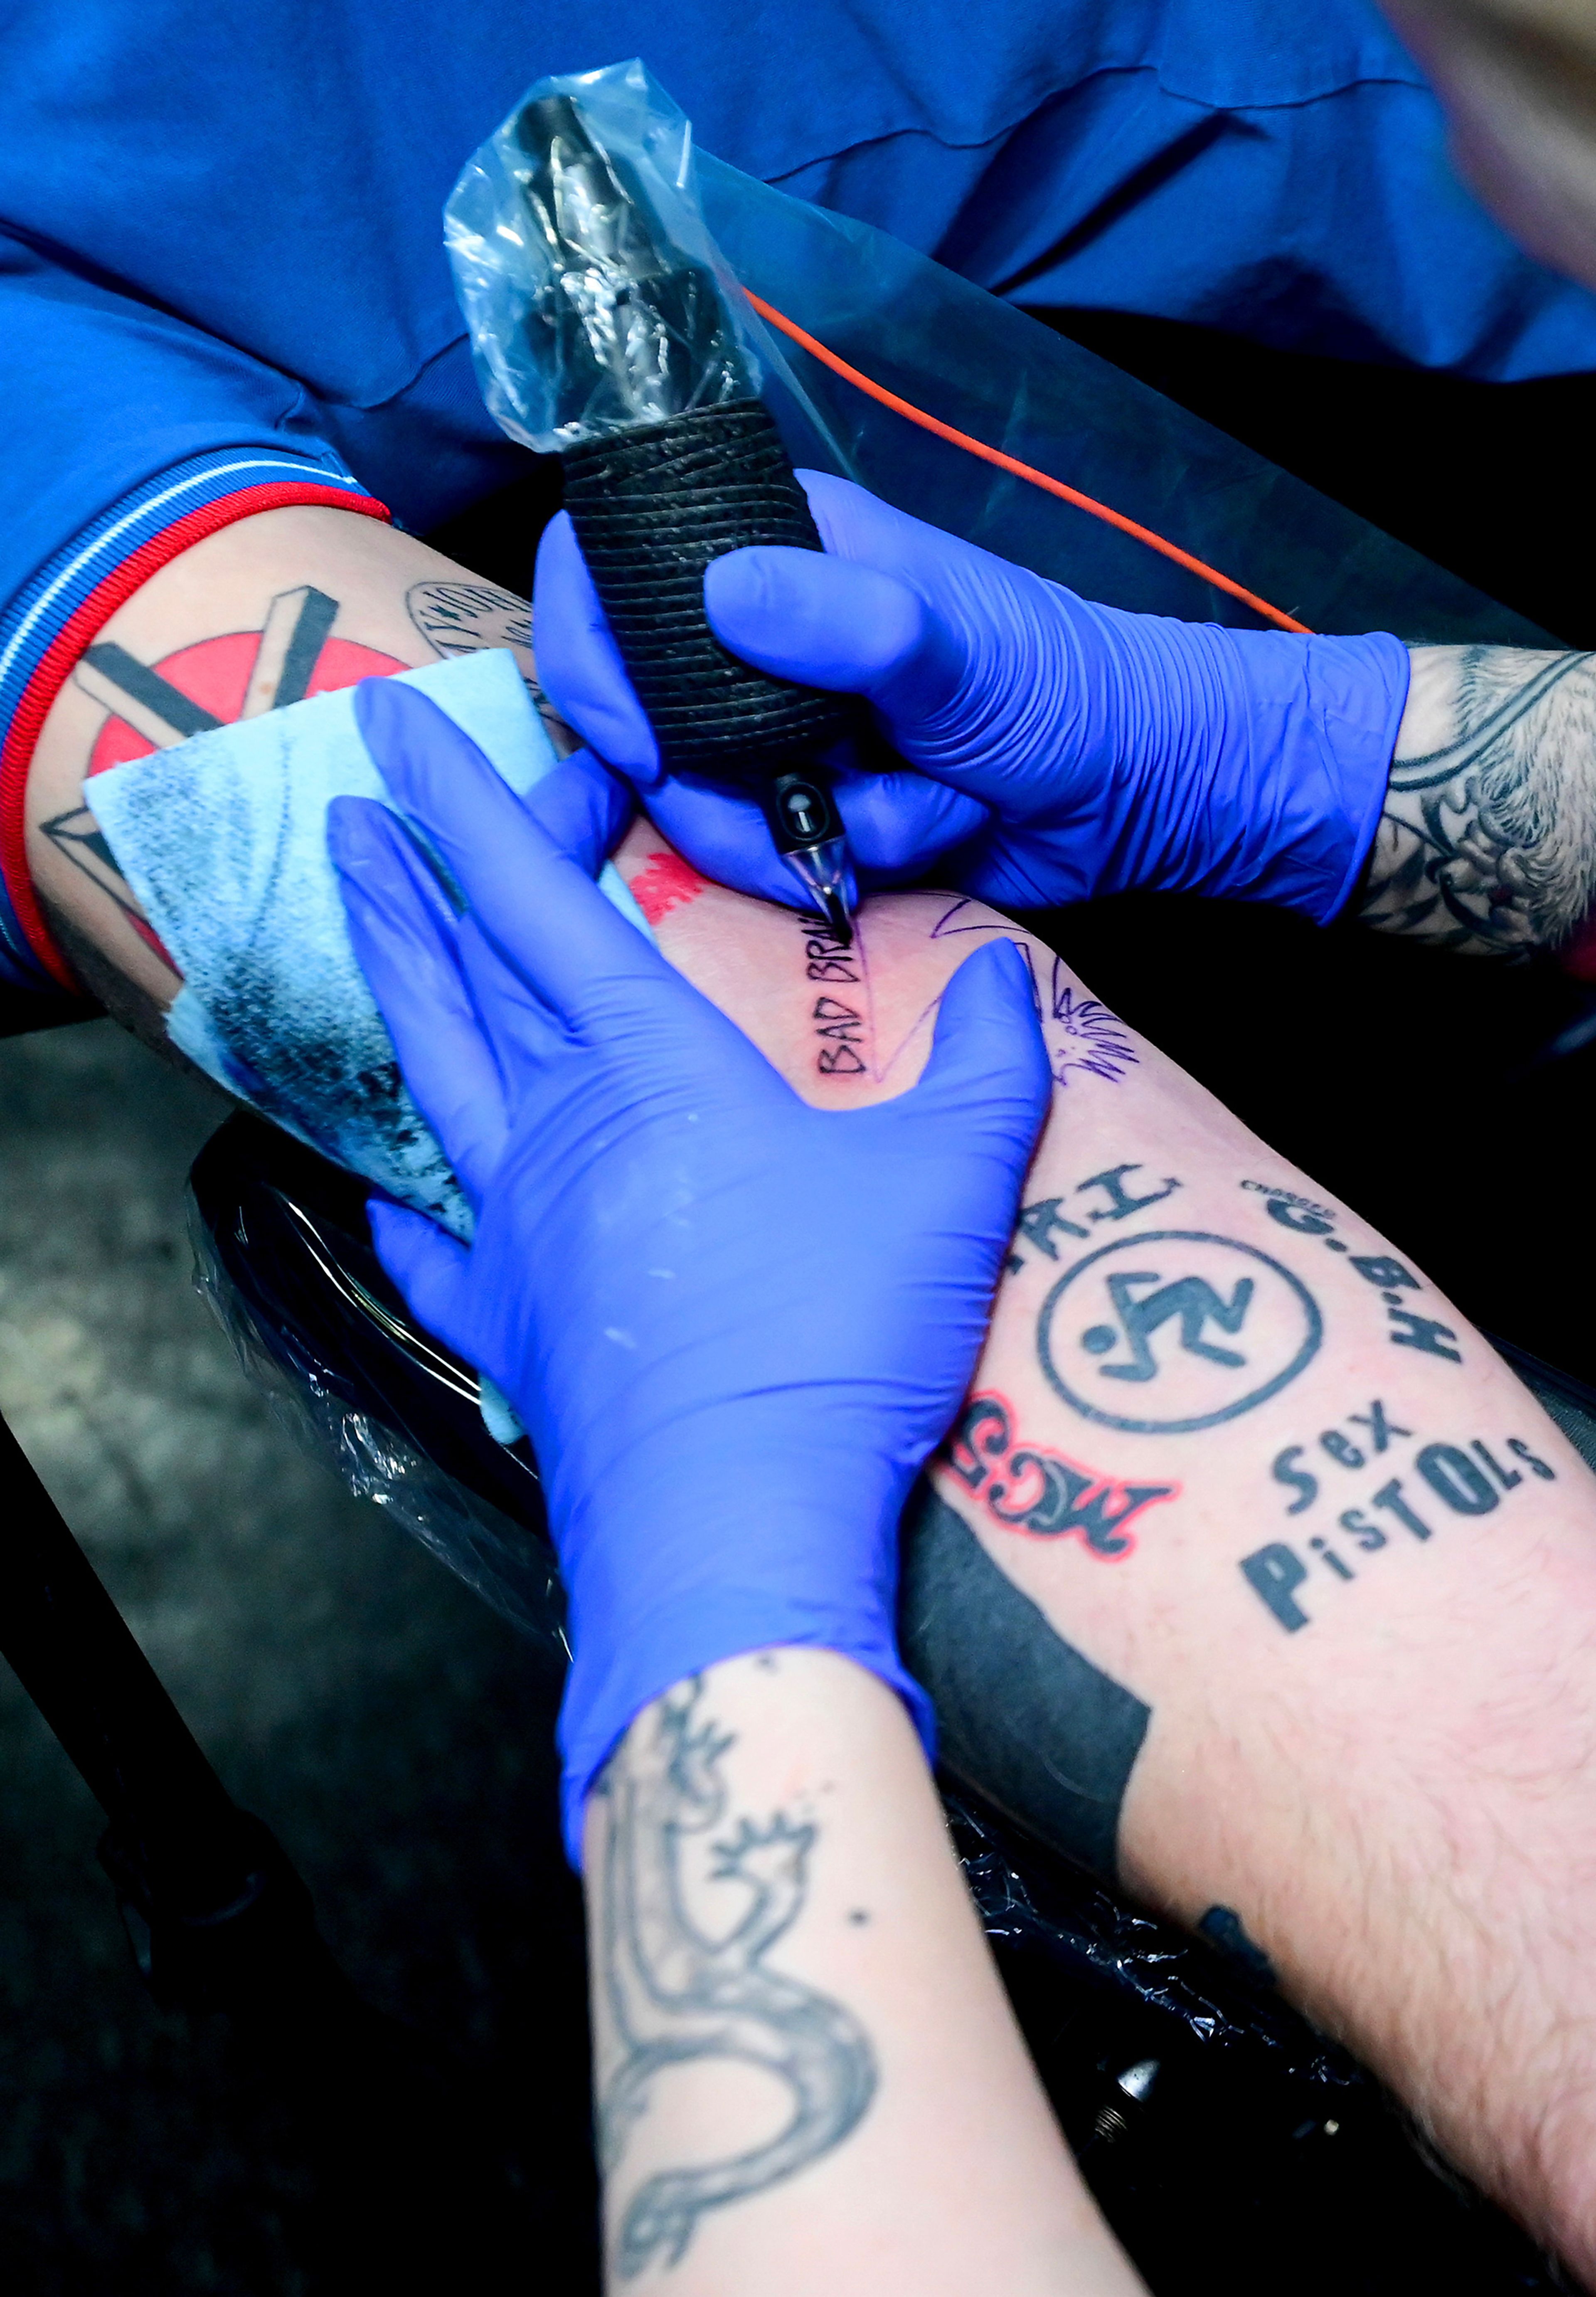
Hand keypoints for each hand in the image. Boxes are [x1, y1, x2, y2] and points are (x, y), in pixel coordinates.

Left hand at [328, 677, 1050, 1858]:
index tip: (394, 724)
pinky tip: (389, 1190)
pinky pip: (433, 1243)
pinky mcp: (511, 1328)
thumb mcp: (952, 1181)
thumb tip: (1008, 978)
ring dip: (394, 979)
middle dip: (414, 873)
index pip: (535, 903)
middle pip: (464, 973)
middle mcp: (556, 1133)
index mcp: (648, 1069)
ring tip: (358, 909)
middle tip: (362, 795)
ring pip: (433, 1075)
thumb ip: (986, 1068)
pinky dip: (405, 1199)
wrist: (737, 1524)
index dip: (468, 804)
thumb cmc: (835, 1336)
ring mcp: (515, 1234)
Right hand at [534, 471, 1409, 921]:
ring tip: (918, 810)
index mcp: (769, 549)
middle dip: (719, 788)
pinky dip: (844, 863)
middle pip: (636, 716)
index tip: (640, 741)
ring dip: (809, 833)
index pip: (605, 565)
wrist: (1139, 792)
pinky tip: (926, 836)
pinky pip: (760, 860)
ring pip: (697, 805)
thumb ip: (853, 621)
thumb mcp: (960, 645)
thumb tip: (724, 593)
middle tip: (812, 804)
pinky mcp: (804, 813)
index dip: (590, 652)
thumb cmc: (1062, 686)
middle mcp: (748, 639)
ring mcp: (771, 733)